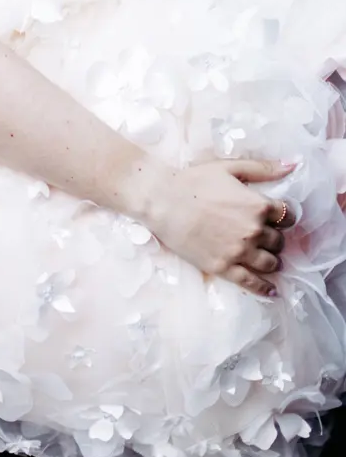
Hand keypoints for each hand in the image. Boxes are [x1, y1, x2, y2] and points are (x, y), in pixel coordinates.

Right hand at [140, 158, 293, 295]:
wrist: (162, 201)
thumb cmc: (193, 181)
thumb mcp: (229, 168)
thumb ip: (263, 168)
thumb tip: (294, 165)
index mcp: (258, 205)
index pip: (287, 215)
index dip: (283, 216)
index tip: (277, 217)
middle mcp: (254, 231)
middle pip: (279, 241)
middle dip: (275, 238)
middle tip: (265, 236)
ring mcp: (239, 252)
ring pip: (270, 263)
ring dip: (272, 260)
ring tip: (266, 258)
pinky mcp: (224, 268)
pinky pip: (252, 283)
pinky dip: (265, 289)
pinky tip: (271, 291)